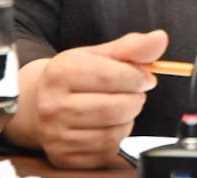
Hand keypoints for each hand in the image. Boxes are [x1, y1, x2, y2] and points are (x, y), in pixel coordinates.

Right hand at [4, 29, 168, 167]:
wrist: (36, 103)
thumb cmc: (70, 77)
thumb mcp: (97, 54)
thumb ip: (131, 47)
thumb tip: (160, 39)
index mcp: (61, 72)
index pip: (111, 77)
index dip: (137, 77)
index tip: (145, 77)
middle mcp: (53, 105)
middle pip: (115, 108)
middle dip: (135, 99)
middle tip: (133, 92)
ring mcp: (57, 135)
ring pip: (114, 132)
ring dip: (128, 119)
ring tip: (120, 106)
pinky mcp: (64, 157)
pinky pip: (106, 150)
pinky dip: (116, 137)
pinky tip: (108, 124)